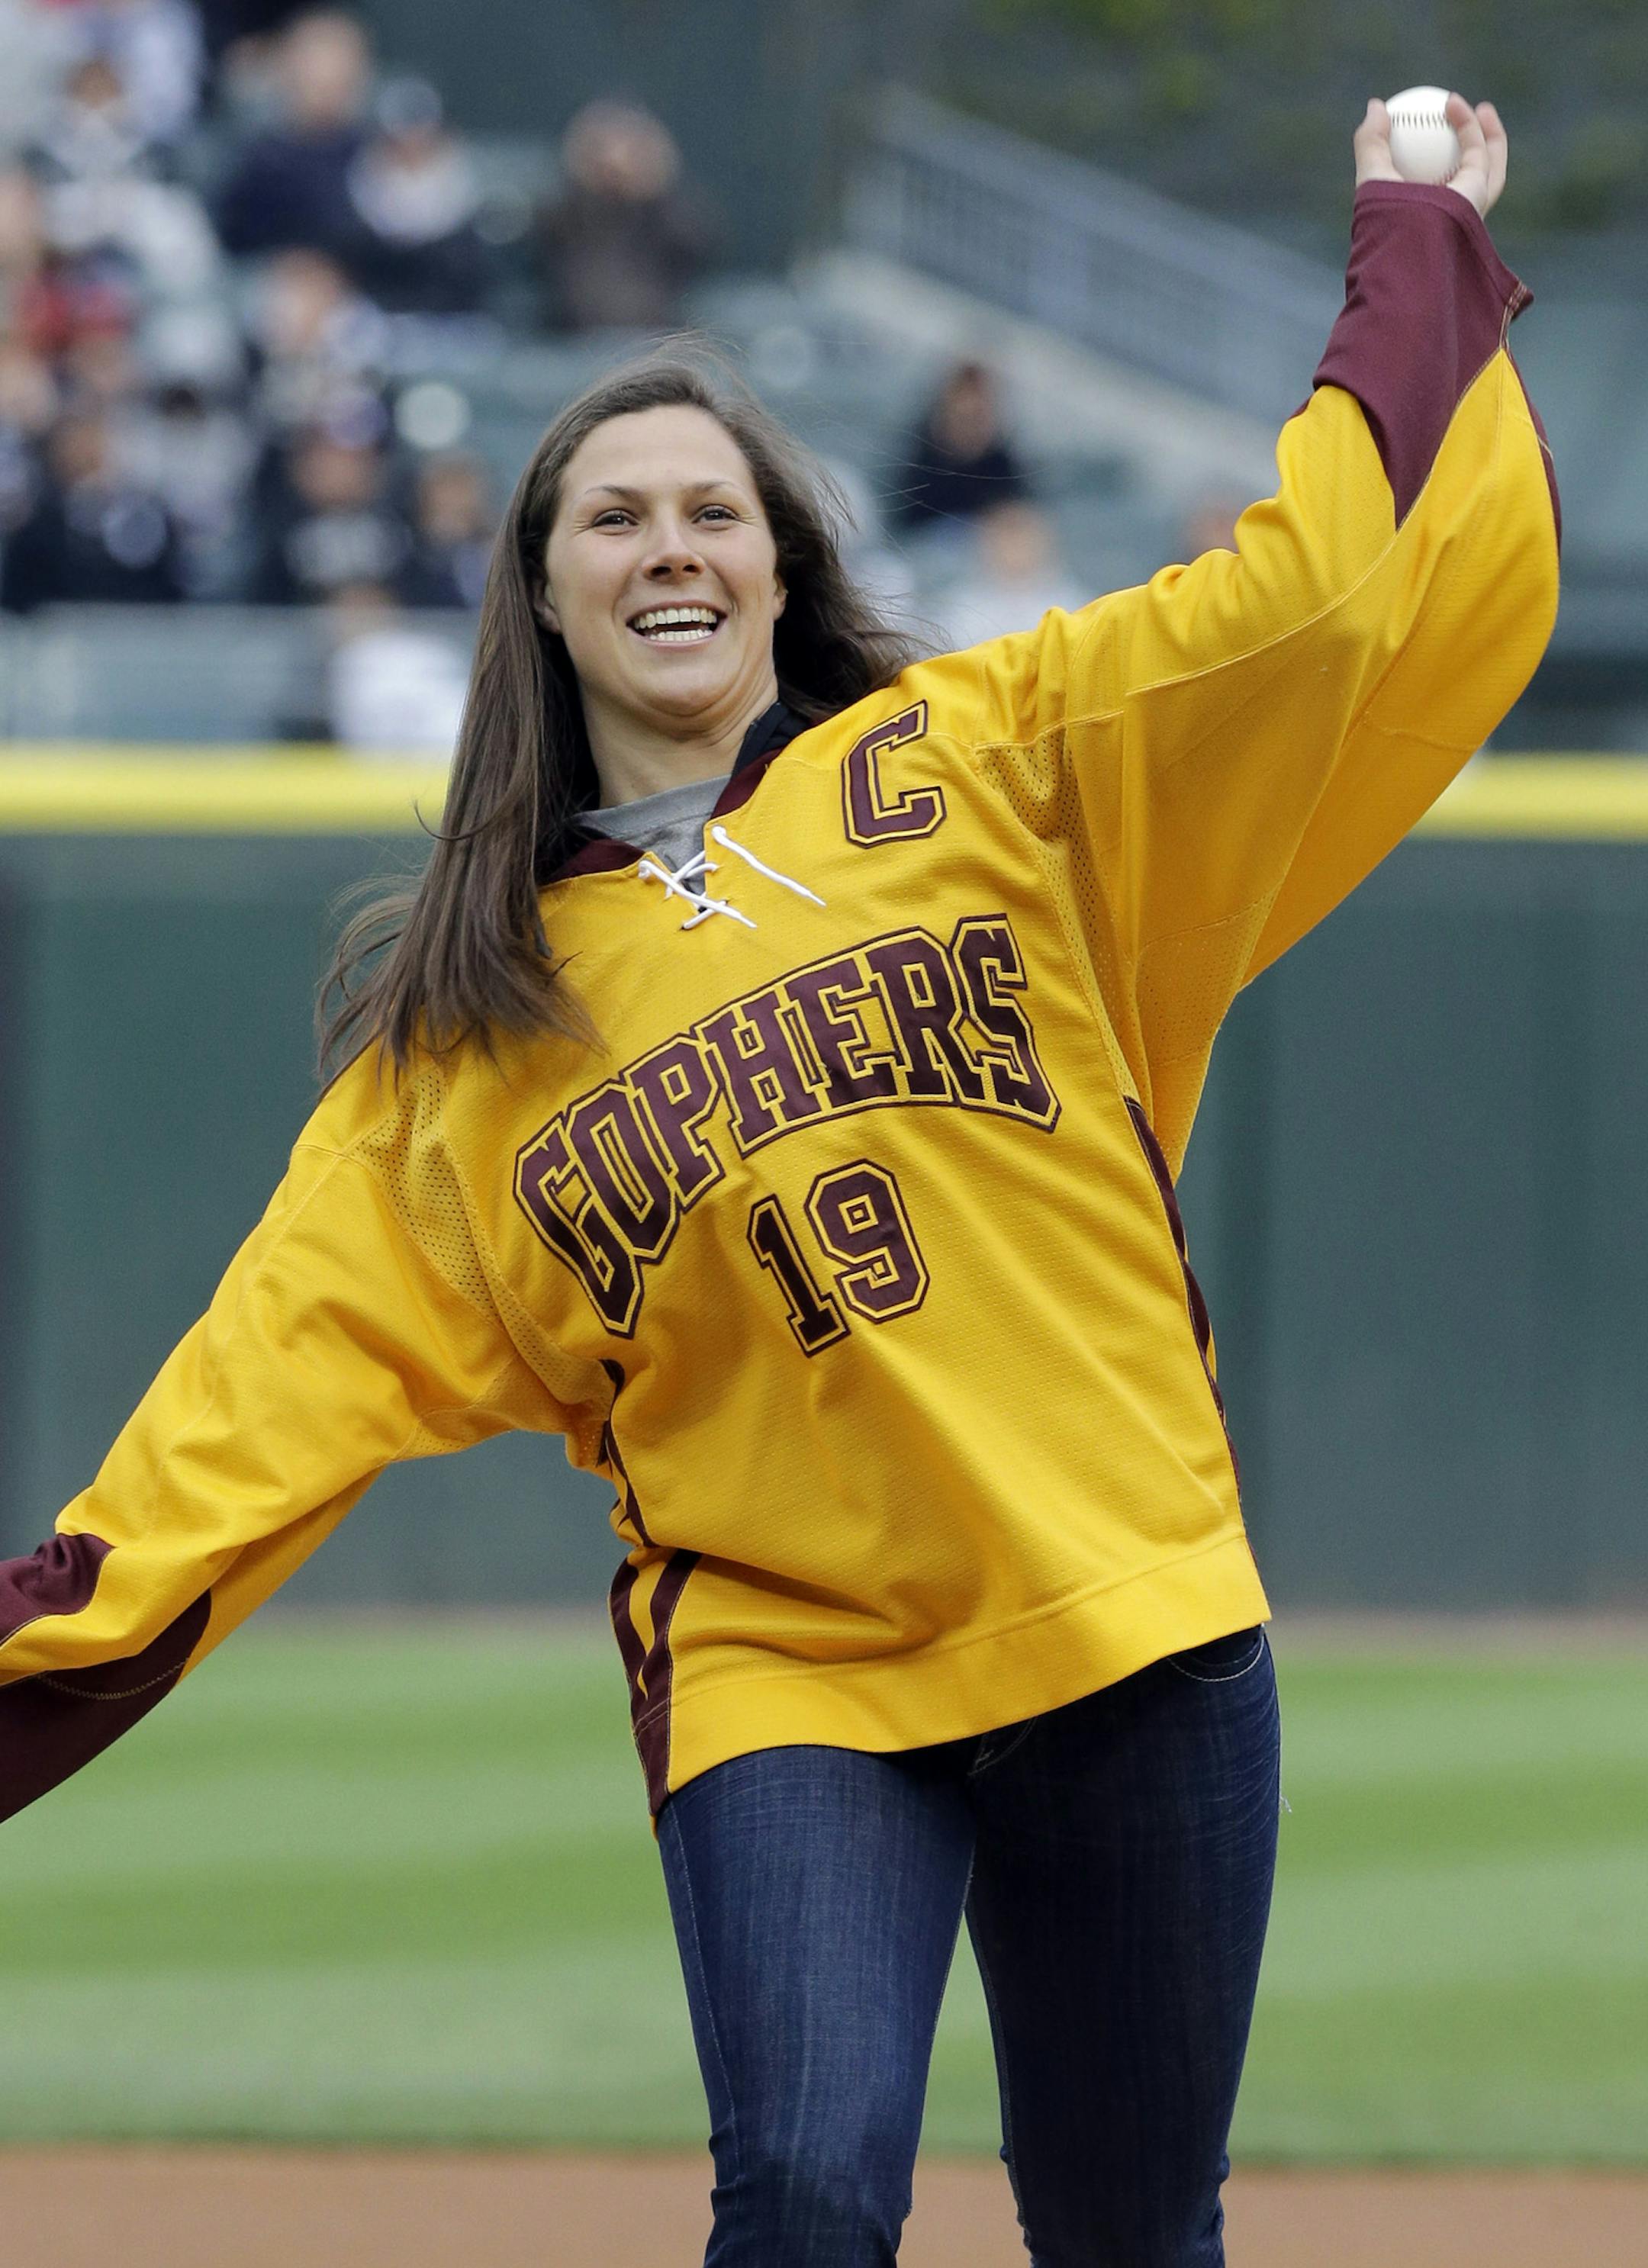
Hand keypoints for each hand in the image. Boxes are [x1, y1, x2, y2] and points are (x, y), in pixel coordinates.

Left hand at [1354, 93, 1508, 218]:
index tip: (1426, 127)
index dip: (1435, 155)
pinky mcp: (1479, 194)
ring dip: (1484, 132)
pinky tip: (1454, 103)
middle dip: (1473, 146)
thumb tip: (1375, 104)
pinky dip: (1469, 124)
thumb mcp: (1371, 176)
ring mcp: (1469, 207)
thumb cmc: (1385, 217)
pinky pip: (1478, 152)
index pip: (1435, 183)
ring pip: (1486, 163)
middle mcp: (1450, 215)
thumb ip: (1371, 142)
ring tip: (1474, 105)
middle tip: (1458, 116)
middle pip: (1469, 176)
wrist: (1406, 243)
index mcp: (1426, 216)